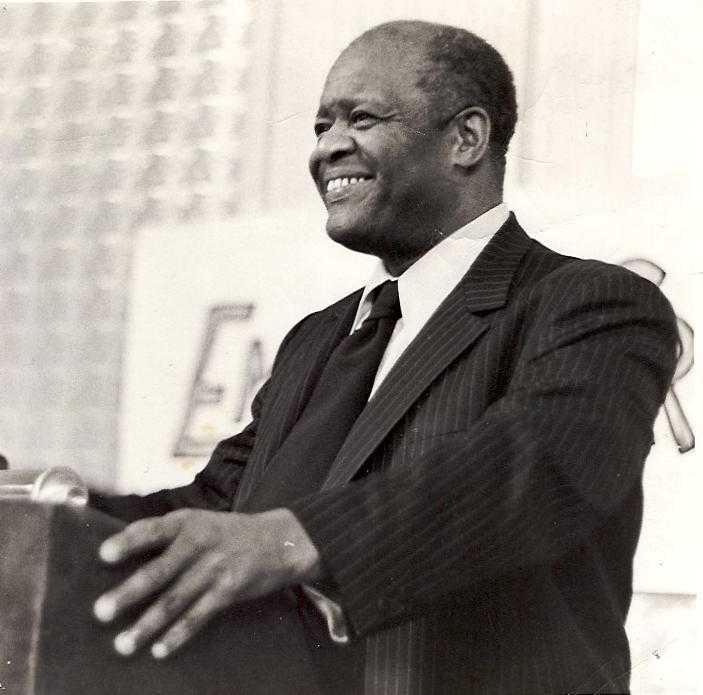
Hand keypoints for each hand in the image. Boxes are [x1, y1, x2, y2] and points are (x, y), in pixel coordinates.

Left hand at [93, 508, 320, 658]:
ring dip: (147, 624)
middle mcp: (200, 543)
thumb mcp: (199, 521)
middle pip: (158, 571)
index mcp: (187, 522)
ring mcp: (215, 567)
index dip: (128, 541)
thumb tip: (122, 547)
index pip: (152, 530)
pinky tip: (160, 649)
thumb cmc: (227, 533)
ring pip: (175, 600)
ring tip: (122, 644)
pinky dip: (178, 634)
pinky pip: (199, 615)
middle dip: (128, 593)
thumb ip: (166, 534)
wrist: (279, 539)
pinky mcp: (230, 588)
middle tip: (101, 612)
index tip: (103, 555)